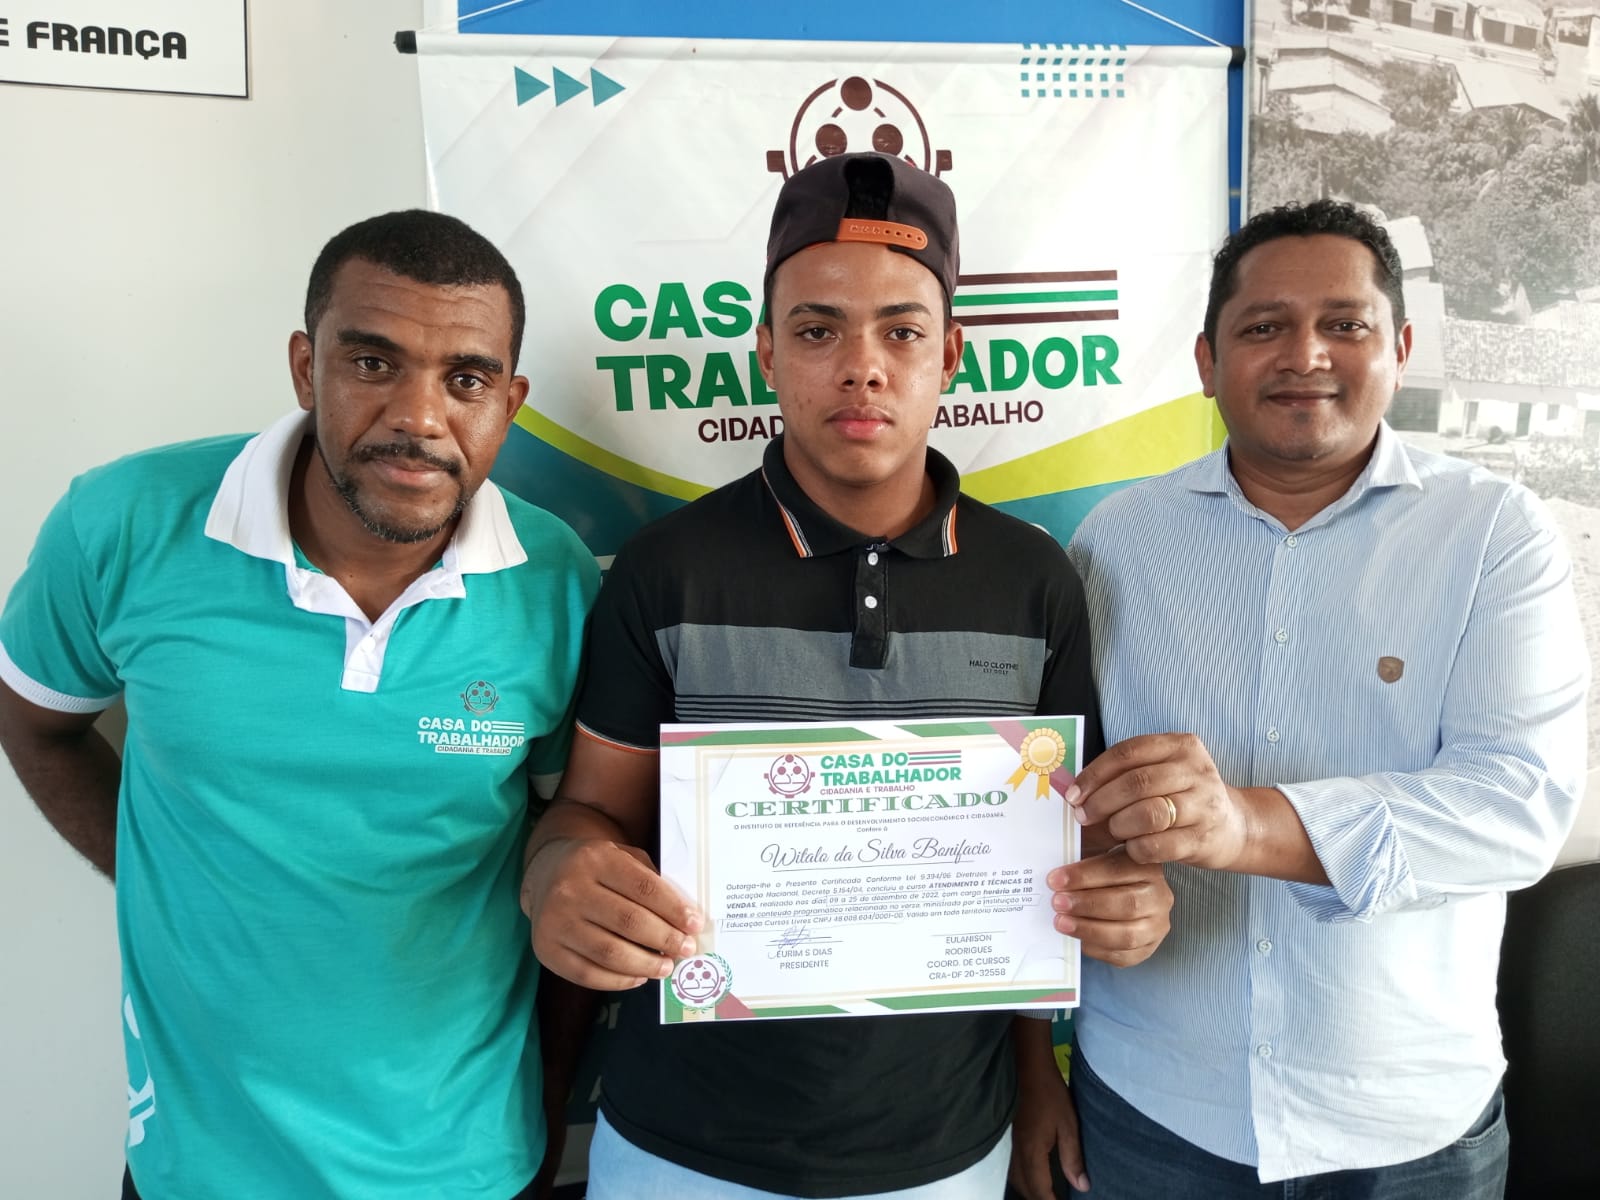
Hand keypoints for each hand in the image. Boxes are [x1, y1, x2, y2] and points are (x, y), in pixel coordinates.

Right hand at [522, 837, 701, 989]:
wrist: (545, 872)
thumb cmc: (598, 868)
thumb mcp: (623, 858)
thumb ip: (652, 882)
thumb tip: (685, 922)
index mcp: (596, 859)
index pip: (644, 887)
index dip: (674, 909)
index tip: (695, 925)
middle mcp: (570, 889)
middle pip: (629, 922)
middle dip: (665, 939)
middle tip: (686, 949)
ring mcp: (554, 921)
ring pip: (609, 953)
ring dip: (645, 964)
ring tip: (666, 966)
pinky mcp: (546, 950)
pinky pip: (587, 974)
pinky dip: (619, 981)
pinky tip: (639, 976)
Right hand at [1010, 1027, 1089, 1196]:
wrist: (1027, 1066)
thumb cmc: (1050, 1094)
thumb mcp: (1068, 1125)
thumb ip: (1073, 1157)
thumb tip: (1082, 1186)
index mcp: (1032, 1153)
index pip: (1039, 1190)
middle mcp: (1016, 1153)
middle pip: (1024, 1187)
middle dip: (1038, 1198)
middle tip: (1055, 1199)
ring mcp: (1008, 1143)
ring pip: (1014, 1177)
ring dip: (1028, 1189)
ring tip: (1044, 1191)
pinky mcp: (1006, 1134)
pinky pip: (1011, 1165)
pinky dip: (1021, 1176)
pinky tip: (1031, 1171)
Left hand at [1046, 845, 1170, 966]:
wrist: (1123, 898)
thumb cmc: (1105, 876)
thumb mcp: (1098, 856)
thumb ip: (1082, 857)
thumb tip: (1056, 864)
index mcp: (1147, 866)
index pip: (1116, 869)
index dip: (1084, 875)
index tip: (1055, 880)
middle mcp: (1159, 896)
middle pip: (1127, 903)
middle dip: (1087, 904)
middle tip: (1057, 902)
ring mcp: (1156, 926)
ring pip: (1127, 934)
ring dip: (1089, 929)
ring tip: (1061, 922)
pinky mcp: (1147, 949)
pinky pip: (1123, 956)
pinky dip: (1097, 949)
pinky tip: (1078, 940)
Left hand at [1067, 733, 1250, 871]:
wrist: (1234, 826)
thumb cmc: (1183, 798)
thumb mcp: (1162, 773)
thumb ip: (1127, 773)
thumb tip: (1073, 788)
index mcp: (1180, 745)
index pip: (1128, 752)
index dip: (1095, 773)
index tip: (1073, 793)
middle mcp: (1196, 770)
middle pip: (1137, 782)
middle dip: (1102, 801)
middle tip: (1083, 816)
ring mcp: (1205, 804)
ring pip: (1149, 813)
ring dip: (1119, 825)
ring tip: (1111, 831)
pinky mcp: (1205, 837)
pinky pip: (1160, 844)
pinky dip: (1137, 848)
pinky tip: (1130, 849)